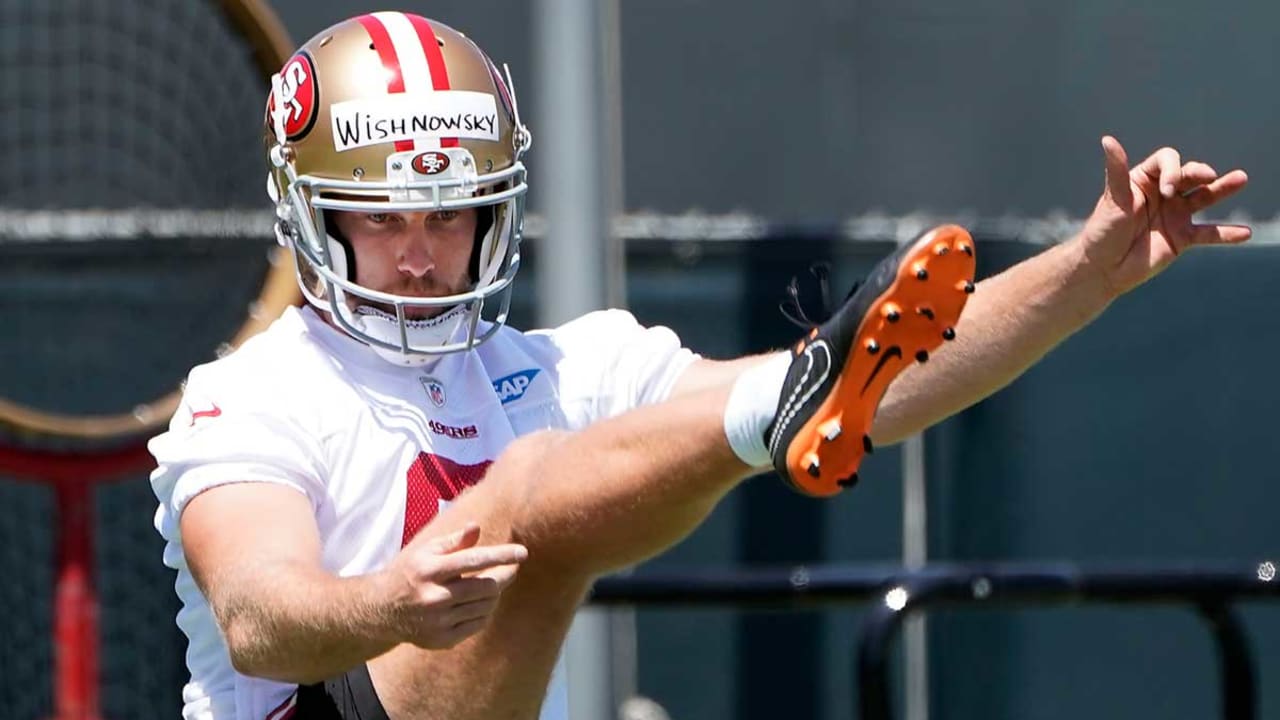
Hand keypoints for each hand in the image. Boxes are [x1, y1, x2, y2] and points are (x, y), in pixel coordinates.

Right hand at [386, 522, 527, 648]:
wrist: (382, 611)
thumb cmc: (411, 572)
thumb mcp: (426, 551)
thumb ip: (454, 541)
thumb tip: (477, 528)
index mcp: (429, 570)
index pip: (473, 560)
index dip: (501, 555)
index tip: (523, 552)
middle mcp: (434, 597)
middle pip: (486, 587)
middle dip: (505, 575)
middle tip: (512, 569)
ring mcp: (438, 621)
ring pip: (486, 606)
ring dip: (494, 593)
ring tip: (489, 585)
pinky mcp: (442, 640)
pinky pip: (479, 623)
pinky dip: (485, 611)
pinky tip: (478, 603)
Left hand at [1078, 136, 1250, 296]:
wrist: (1104, 268)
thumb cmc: (1103, 231)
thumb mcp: (1113, 199)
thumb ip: (1117, 171)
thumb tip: (1108, 139)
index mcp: (1145, 180)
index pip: (1167, 161)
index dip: (1172, 170)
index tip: (1168, 190)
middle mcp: (1163, 194)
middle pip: (1190, 175)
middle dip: (1200, 173)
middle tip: (1208, 176)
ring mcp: (1175, 215)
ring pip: (1205, 197)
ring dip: (1223, 188)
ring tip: (1241, 179)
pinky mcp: (1183, 237)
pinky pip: (1209, 233)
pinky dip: (1226, 234)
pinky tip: (1245, 233)